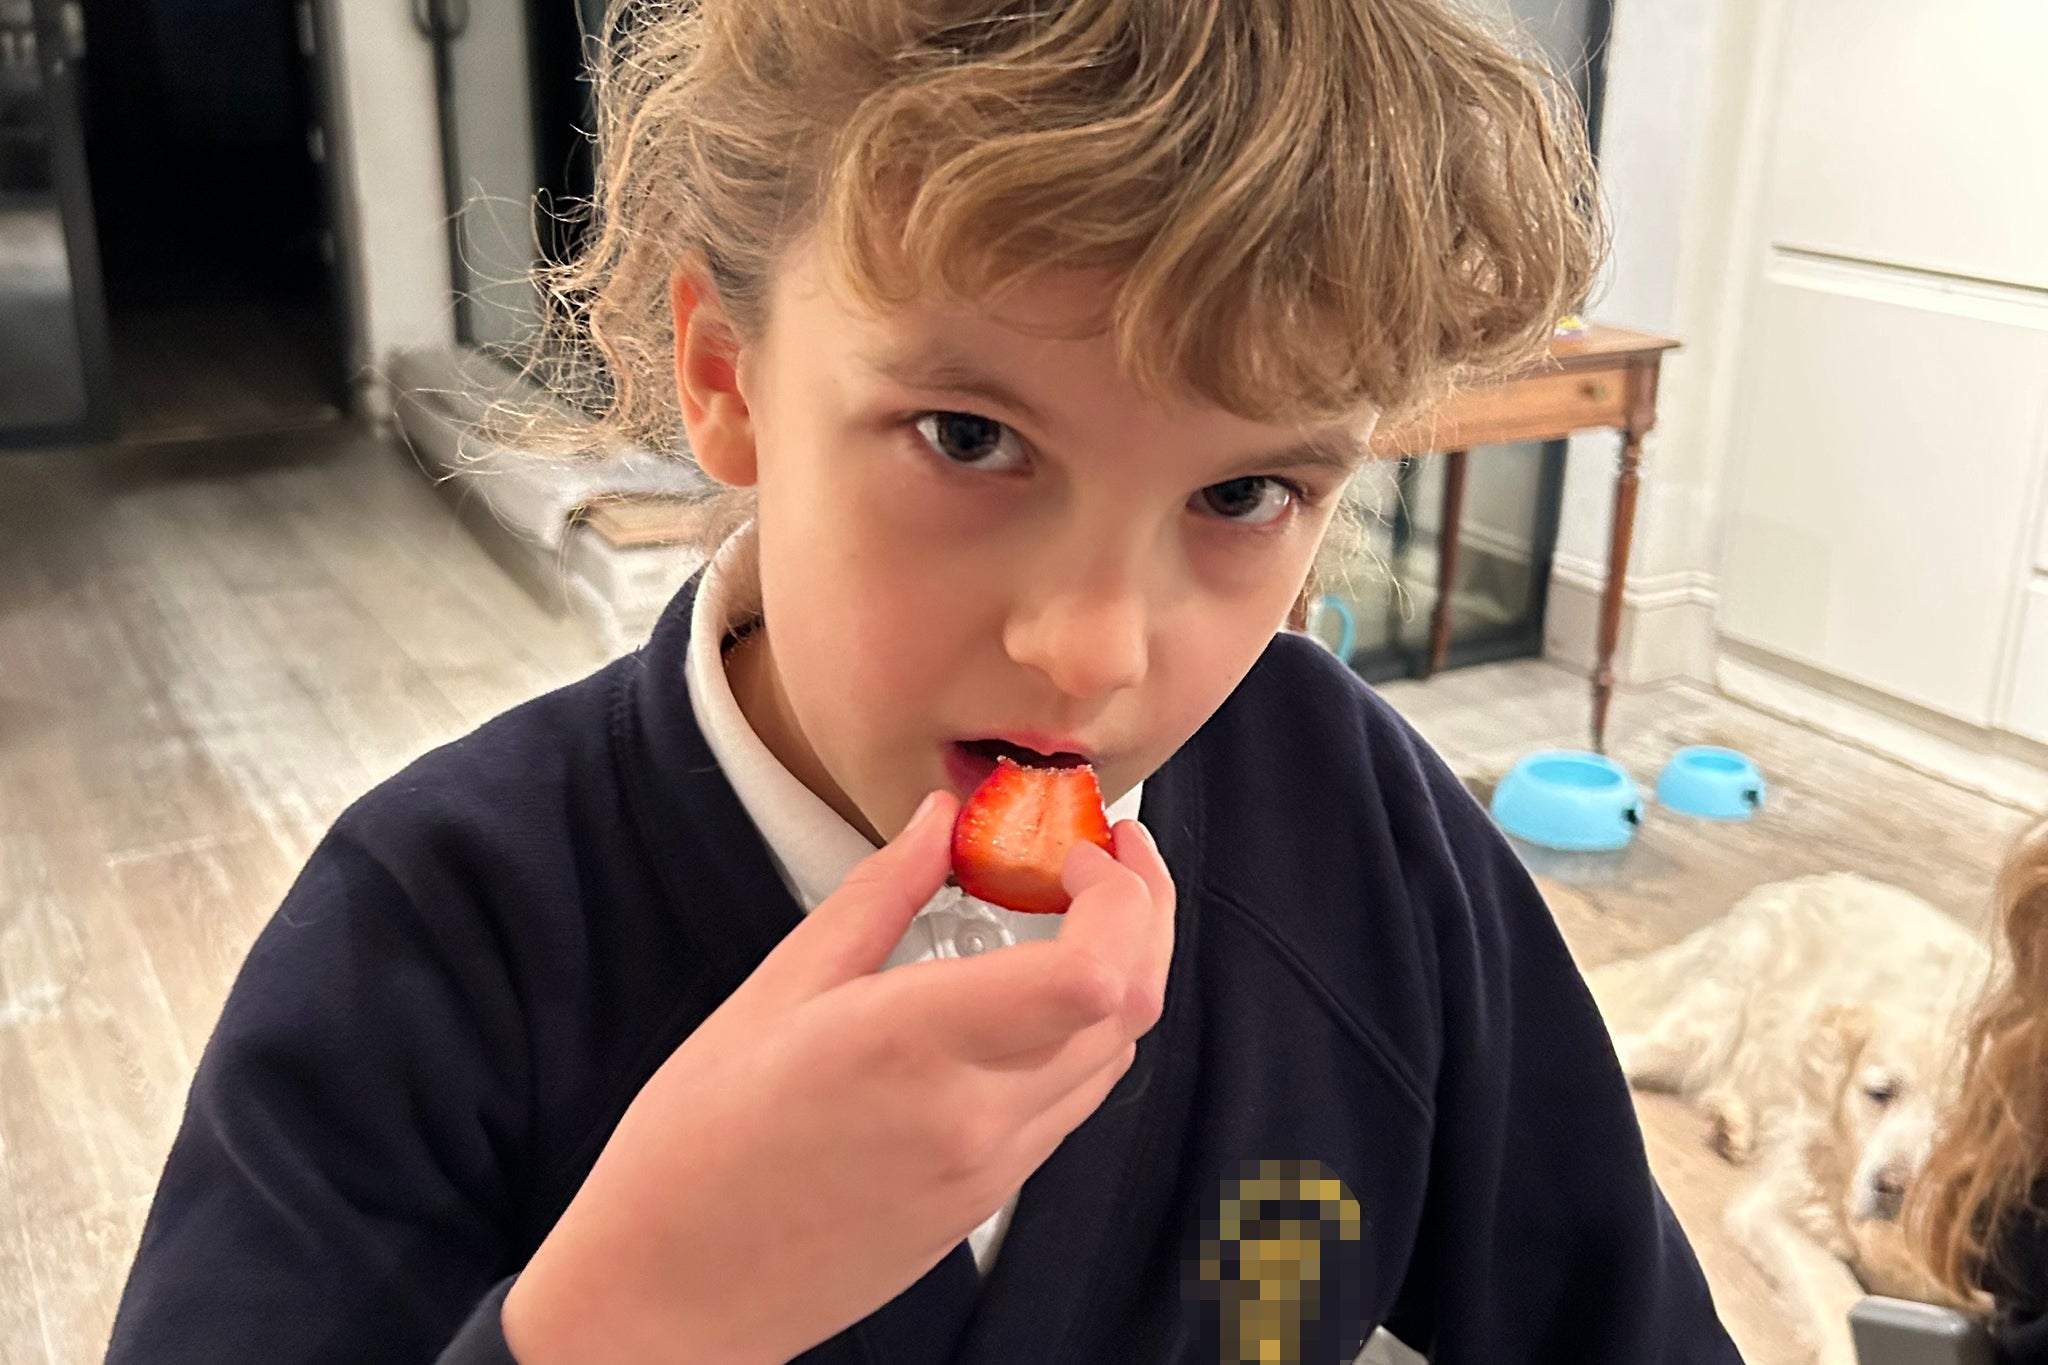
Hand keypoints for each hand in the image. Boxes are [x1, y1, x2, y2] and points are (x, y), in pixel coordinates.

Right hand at [502, 790, 1175, 1363]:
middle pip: (1129, 1007)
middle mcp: (976, 1111)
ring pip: (1113, 1056)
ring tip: (1079, 912)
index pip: (1093, 976)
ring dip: (1122, 972)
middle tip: (1111, 856)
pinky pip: (1073, 1103)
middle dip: (1145, 913)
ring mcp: (992, 1165)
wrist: (676, 1290)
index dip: (1122, 900)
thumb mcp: (780, 989)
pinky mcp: (988, 1199)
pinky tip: (1037, 996)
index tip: (1080, 851)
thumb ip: (880, 893)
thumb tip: (939, 820)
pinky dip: (1082, 1033)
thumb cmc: (701, 1142)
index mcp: (918, 1043)